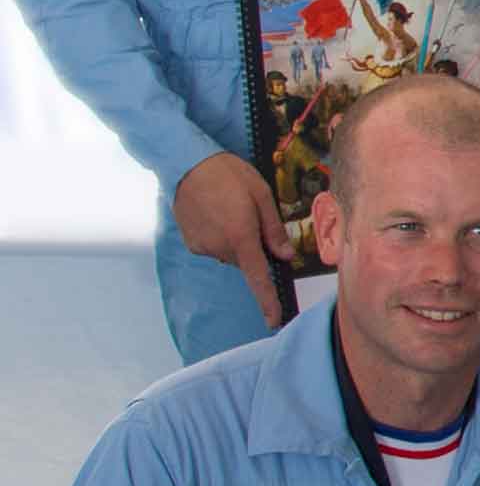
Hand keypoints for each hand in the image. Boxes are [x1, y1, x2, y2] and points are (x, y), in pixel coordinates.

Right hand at [172, 152, 294, 329]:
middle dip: (253, 246)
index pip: (258, 278)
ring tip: (228, 210)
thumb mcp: (262, 196)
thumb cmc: (229, 175)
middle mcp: (220, 247)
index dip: (267, 301)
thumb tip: (286, 257)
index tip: (274, 321)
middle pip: (246, 261)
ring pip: (229, 254)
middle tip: (248, 215)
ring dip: (235, 240)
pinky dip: (219, 236)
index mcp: (241, 237)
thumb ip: (274, 231)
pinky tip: (214, 214)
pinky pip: (213, 247)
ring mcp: (202, 246)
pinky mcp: (190, 242)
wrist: (187, 163)